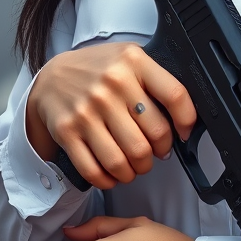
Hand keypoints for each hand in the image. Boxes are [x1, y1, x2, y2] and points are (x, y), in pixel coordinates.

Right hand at [26, 42, 196, 188]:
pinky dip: (108, 180)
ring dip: (135, 171)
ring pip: (124, 160)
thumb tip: (183, 119)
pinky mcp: (68, 132)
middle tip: (155, 152)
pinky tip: (113, 173)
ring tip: (135, 166)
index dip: (186, 122)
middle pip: (152, 136)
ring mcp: (88, 109)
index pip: (174, 96)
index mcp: (134, 62)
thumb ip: (157, 80)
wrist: (53, 77)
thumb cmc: (99, 71)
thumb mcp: (131, 60)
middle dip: (159, 153)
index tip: (184, 133)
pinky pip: (94, 170)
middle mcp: (112, 84)